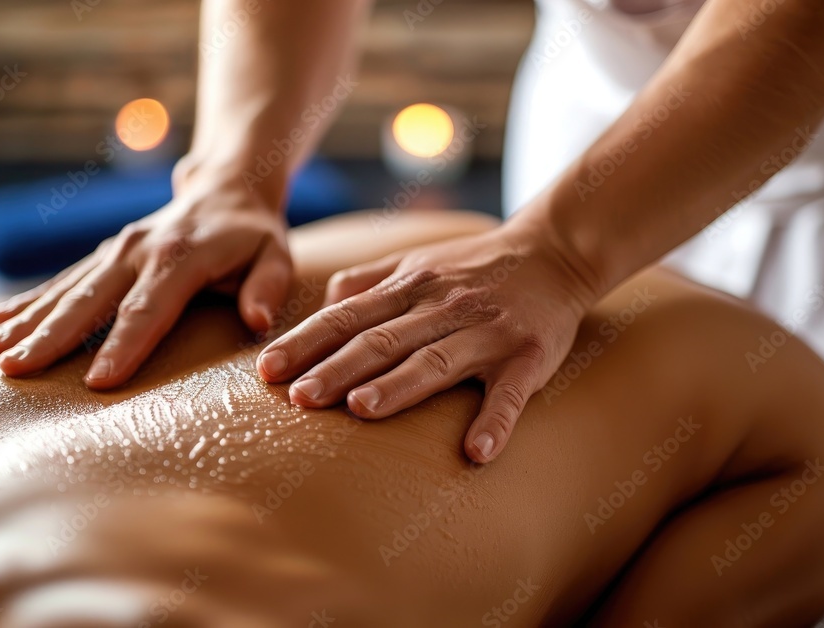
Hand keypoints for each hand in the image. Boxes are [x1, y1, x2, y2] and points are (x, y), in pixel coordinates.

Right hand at [0, 161, 291, 388]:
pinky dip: (28, 302)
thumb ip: (267, 287)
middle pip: (90, 300)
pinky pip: (61, 281)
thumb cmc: (254, 236)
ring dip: (27, 322)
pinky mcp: (104, 254)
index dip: (124, 346)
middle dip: (51, 338)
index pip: (149, 308)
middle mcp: (139, 250)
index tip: (97, 382)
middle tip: (16, 372)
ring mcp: (116, 250)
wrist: (227, 188)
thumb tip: (255, 321)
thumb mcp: (275, 256)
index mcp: (181, 256)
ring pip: (65, 290)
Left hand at [255, 222, 598, 462]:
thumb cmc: (476, 266)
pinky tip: (476, 452)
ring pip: (435, 360)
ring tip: (360, 411)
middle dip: (337, 368)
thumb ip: (369, 281)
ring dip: (398, 386)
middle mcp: (442, 307)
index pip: (347, 316)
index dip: (306, 342)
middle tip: (299, 398)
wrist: (555, 251)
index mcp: (409, 287)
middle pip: (382, 339)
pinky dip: (494, 421)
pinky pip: (509, 393)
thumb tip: (324, 302)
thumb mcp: (418, 262)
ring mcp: (485, 332)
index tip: (268, 370)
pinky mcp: (527, 356)